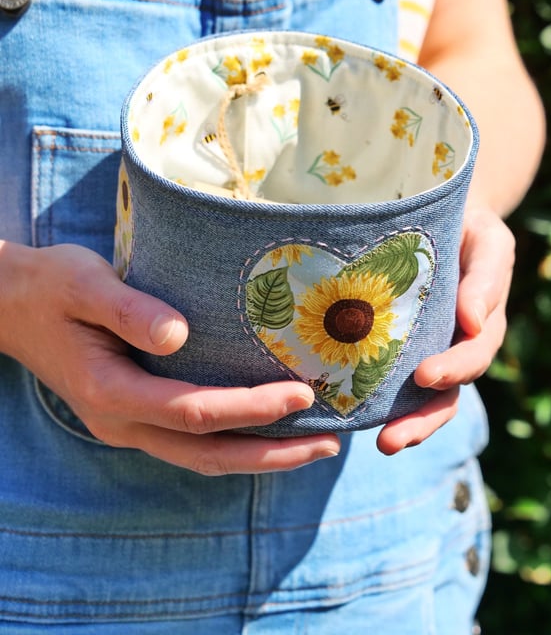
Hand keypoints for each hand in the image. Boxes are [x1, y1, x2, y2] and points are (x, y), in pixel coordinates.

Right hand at [0, 241, 339, 473]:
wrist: (12, 304)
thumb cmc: (52, 287)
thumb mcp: (84, 284)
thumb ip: (128, 310)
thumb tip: (178, 335)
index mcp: (110, 392)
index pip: (195, 412)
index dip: (253, 407)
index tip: (303, 392)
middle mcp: (120, 421)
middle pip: (207, 454)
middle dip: (273, 453)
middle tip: (330, 443)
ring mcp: (125, 424)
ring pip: (201, 457)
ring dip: (259, 456)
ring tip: (314, 446)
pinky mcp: (134, 415)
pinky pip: (190, 441)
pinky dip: (233, 442)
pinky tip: (266, 429)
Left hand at [376, 205, 514, 454]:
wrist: (441, 218)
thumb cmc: (469, 228)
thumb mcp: (488, 243)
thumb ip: (485, 279)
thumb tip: (472, 321)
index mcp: (478, 326)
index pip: (471, 356)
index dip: (452, 370)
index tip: (424, 377)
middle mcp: (451, 346)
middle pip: (442, 395)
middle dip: (420, 421)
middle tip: (390, 442)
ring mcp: (422, 350)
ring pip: (414, 397)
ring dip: (399, 423)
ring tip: (376, 443)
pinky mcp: (392, 345)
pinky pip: (383, 376)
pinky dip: (369, 397)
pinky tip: (343, 409)